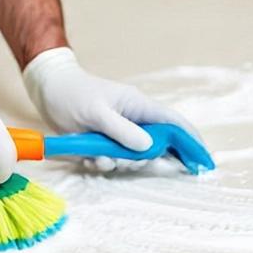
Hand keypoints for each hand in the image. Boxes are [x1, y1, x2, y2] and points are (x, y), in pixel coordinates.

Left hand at [22, 46, 205, 171]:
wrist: (49, 89)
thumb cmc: (73, 94)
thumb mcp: (97, 113)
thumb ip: (122, 130)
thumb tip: (149, 148)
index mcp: (138, 106)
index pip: (173, 123)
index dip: (191, 141)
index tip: (204, 162)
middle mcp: (134, 119)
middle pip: (156, 147)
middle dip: (142, 160)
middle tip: (121, 160)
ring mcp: (120, 131)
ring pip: (134, 157)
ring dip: (118, 163)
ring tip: (98, 155)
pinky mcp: (106, 142)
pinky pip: (114, 160)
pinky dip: (103, 163)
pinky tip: (88, 156)